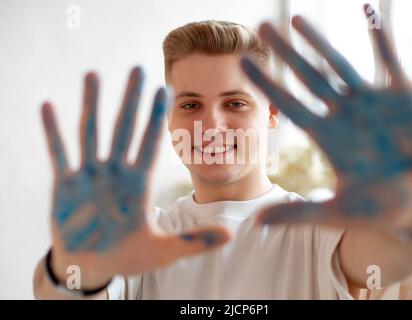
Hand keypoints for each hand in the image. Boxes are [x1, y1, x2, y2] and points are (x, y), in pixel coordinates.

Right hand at [41, 67, 229, 287]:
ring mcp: (91, 177)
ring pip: (91, 133)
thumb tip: (230, 236)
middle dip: (130, 100)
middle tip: (137, 68)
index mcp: (139, 184)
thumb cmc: (127, 257)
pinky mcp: (66, 186)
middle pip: (124, 129)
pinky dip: (53, 132)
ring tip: (93, 75)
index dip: (157, 118)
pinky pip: (59, 154)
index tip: (165, 89)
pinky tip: (48, 106)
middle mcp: (115, 174)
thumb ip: (195, 242)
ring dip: (92, 104)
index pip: (150, 144)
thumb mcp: (164, 251)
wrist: (94, 267)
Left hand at [241, 5, 411, 233]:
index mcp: (327, 136)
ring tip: (296, 18)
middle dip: (285, 52)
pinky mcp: (402, 95)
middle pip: (307, 76)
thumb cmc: (383, 209)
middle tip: (261, 26)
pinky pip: (389, 60)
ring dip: (319, 41)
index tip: (242, 62)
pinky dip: (381, 37)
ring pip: (339, 63)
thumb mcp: (338, 211)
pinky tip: (368, 11)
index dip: (266, 83)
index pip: (289, 104)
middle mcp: (343, 114)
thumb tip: (255, 223)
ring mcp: (370, 102)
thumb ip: (298, 214)